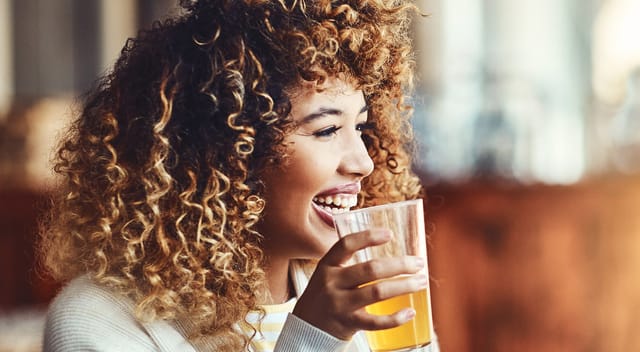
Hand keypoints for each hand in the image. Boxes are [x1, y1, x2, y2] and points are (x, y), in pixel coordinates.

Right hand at [292, 228, 427, 339]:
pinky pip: (376, 322)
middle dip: (399, 264)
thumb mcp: (328, 275)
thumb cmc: (325, 297)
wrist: (305, 330)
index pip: (346, 245)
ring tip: (421, 281)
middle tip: (419, 263)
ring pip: (377, 292)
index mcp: (327, 266)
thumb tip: (389, 253)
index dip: (368, 237)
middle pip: (370, 269)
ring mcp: (339, 305)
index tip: (389, 234)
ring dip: (404, 286)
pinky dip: (396, 318)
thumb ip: (349, 264)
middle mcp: (332, 283)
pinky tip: (410, 312)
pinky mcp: (348, 324)